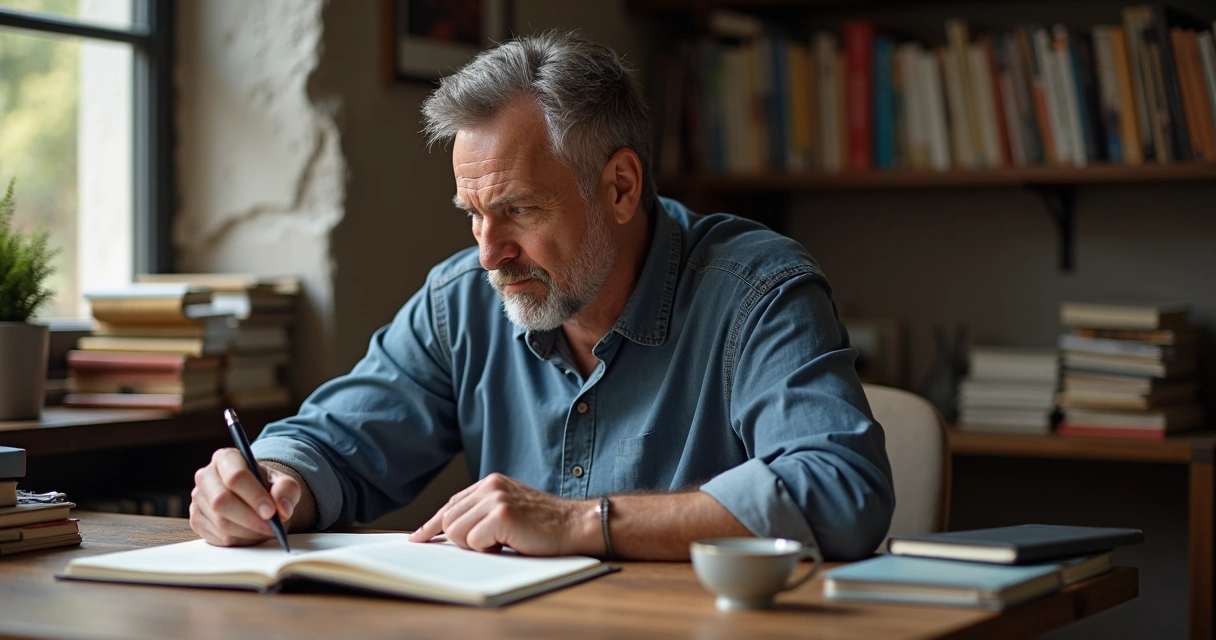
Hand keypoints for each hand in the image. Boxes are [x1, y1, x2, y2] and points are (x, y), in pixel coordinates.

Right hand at [189, 448, 300, 546]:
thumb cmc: (268, 488)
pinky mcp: (196, 519)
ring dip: (247, 532)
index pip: (235, 476)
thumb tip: (283, 509)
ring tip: (264, 530)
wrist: (255, 500)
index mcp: (226, 458)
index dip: (254, 496)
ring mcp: (198, 498)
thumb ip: (286, 491)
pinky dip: (238, 540)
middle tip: (271, 528)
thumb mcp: (283, 484)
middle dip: (249, 518)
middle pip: (221, 500)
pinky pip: (216, 537)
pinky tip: (250, 534)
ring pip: (220, 522)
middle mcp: (206, 475)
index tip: (271, 512)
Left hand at [408, 473, 598, 555]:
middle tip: (491, 544)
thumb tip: (447, 531)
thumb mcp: (508, 511)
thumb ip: (481, 513)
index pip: (450, 504)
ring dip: (475, 546)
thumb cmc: (544, 526)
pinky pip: (473, 542)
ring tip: (501, 542)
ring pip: (456, 532)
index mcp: (490, 483)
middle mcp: (490, 486)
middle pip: (448, 520)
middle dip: (462, 540)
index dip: (433, 524)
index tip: (419, 537)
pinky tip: (509, 543)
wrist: (575, 525)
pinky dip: (488, 550)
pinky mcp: (502, 515)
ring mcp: (496, 498)